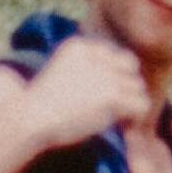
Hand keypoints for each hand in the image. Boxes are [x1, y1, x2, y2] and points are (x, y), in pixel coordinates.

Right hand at [18, 37, 159, 147]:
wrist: (30, 118)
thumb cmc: (41, 107)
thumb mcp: (61, 74)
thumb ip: (85, 71)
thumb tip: (121, 82)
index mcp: (80, 47)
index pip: (113, 54)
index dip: (114, 74)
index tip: (102, 94)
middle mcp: (95, 56)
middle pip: (130, 65)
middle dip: (126, 84)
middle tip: (115, 105)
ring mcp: (105, 74)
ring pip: (138, 86)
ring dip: (130, 104)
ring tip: (116, 118)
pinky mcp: (112, 95)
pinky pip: (141, 104)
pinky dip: (135, 117)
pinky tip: (122, 125)